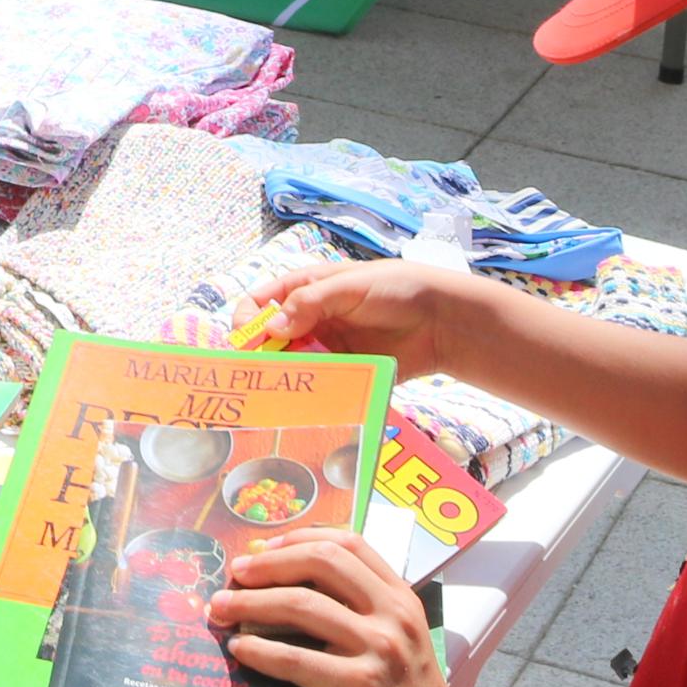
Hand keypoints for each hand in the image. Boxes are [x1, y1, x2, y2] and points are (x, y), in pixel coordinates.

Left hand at [210, 529, 460, 686]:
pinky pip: (295, 659)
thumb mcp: (397, 641)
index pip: (349, 542)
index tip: (265, 546)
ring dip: (251, 603)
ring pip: (301, 605)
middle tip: (234, 573)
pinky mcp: (359, 685)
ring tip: (220, 608)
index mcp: (401, 597)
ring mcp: (378, 647)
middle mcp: (392, 614)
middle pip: (320, 563)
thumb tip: (285, 586)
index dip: (301, 538)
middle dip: (269, 564)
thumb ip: (359, 612)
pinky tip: (239, 650)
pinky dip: (259, 651)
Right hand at [245, 258, 474, 379]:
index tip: (246, 340)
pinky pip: (317, 385)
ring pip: (290, 365)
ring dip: (282, 376)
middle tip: (259, 373)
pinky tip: (307, 399)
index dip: (247, 320)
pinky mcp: (343, 373)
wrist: (440, 320)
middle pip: (269, 339)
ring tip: (282, 390)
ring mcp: (325, 348)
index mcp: (305, 289)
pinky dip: (307, 392)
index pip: (259, 302)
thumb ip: (309, 302)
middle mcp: (309, 320)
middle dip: (260, 355)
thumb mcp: (349, 286)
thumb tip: (271, 327)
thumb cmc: (395, 289)